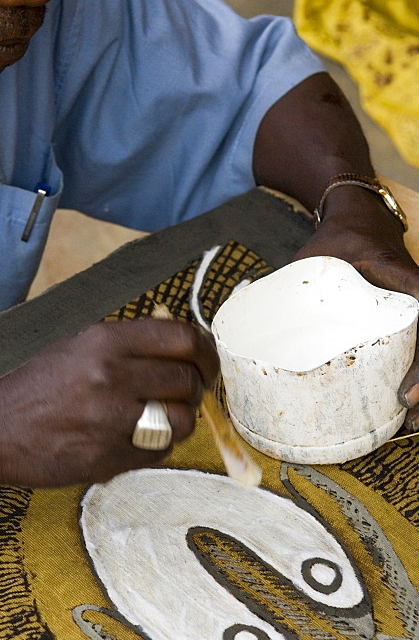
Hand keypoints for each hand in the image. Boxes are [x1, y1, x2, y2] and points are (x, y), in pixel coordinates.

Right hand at [0, 318, 218, 486]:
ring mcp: (111, 420)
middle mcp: (111, 376)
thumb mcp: (76, 346)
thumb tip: (182, 345)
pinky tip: (134, 439)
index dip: (207, 352)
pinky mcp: (110, 457)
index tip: (207, 363)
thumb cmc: (37, 387)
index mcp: (104, 341)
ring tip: (159, 418)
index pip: (183, 339)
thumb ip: (127, 344)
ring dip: (180, 421)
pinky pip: (161, 452)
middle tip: (185, 394)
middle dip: (195, 389)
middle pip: (188, 381)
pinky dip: (158, 447)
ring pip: (183, 420)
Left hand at [292, 185, 418, 428]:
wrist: (358, 219)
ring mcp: (417, 305)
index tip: (405, 390)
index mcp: (397, 276)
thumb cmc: (335, 242)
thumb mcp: (311, 259)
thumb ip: (286, 287)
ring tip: (409, 420)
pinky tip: (406, 401)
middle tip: (407, 414)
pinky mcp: (410, 316)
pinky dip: (416, 371)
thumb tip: (238, 319)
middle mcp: (416, 293)